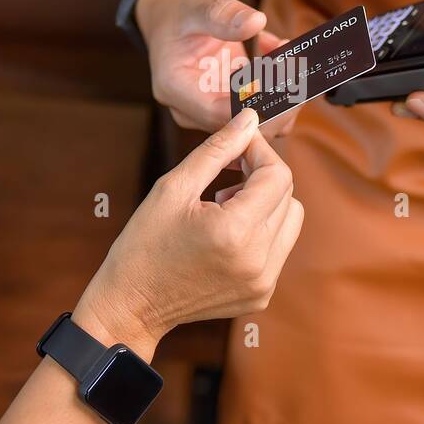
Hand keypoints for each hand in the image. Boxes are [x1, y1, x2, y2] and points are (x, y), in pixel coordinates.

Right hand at [74, 108, 303, 354]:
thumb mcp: (174, 188)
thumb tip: (248, 119)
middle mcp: (258, 261)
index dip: (259, 152)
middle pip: (287, 196)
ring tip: (225, 206)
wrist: (133, 305)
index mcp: (235, 232)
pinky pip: (279, 248)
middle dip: (260, 175)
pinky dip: (261, 232)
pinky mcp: (262, 295)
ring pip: (290, 221)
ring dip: (265, 203)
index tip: (238, 145)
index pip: (277, 176)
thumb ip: (217, 149)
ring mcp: (264, 283)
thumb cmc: (145, 244)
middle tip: (225, 173)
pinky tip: (227, 234)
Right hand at [136, 0, 297, 137]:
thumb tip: (256, 22)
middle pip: (241, 128)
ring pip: (258, 126)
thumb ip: (223, 15)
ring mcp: (213, 111)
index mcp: (176, 89)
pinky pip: (263, 111)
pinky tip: (284, 60)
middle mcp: (193, 109)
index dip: (254, 104)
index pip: (218, 113)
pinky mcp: (231, 107)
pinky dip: (280, 90)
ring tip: (293, 59)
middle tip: (297, 68)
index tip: (282, 80)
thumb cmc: (177, 16)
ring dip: (283, 97)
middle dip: (277, 102)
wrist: (173, 21)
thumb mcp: (195, 7)